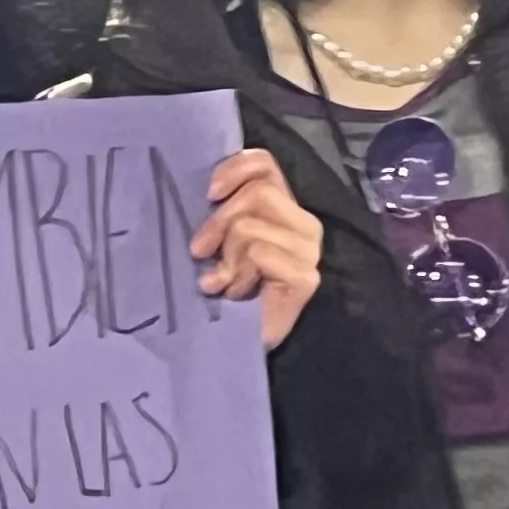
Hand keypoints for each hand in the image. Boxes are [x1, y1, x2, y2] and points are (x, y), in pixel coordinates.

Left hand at [191, 147, 323, 350]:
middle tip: (200, 252)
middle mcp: (305, 226)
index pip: (265, 164)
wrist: (237, 345)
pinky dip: (236, 274)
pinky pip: (258, 253)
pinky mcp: (304, 277)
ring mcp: (309, 253)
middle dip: (218, 222)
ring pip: (251, 226)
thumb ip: (224, 210)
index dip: (233, 169)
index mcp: (286, 209)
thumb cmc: (226, 289)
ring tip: (224, 281)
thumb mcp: (221, 240)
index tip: (209, 194)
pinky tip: (235, 293)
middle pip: (257, 192)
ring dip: (227, 257)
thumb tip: (207, 189)